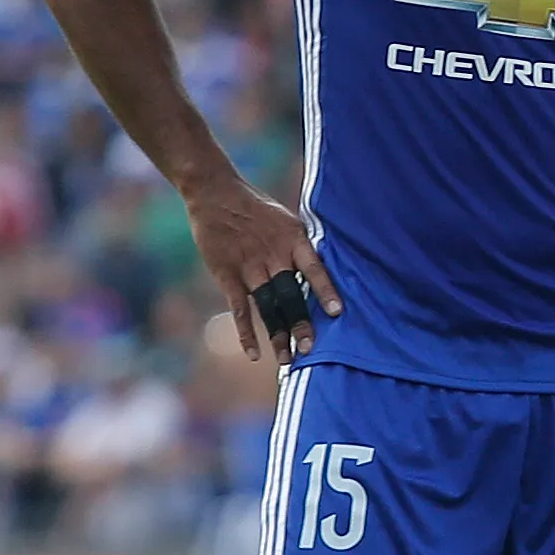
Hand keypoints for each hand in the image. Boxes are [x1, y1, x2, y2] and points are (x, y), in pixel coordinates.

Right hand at [184, 177, 340, 364]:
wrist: (217, 195)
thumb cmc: (259, 210)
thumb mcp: (288, 221)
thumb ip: (303, 247)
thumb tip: (325, 271)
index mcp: (293, 240)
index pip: (314, 268)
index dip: (325, 290)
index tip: (337, 312)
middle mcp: (273, 256)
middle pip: (290, 294)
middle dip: (301, 323)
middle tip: (310, 348)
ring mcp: (249, 267)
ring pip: (267, 306)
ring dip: (278, 333)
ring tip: (288, 359)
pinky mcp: (227, 275)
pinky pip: (239, 308)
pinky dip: (246, 332)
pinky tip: (254, 353)